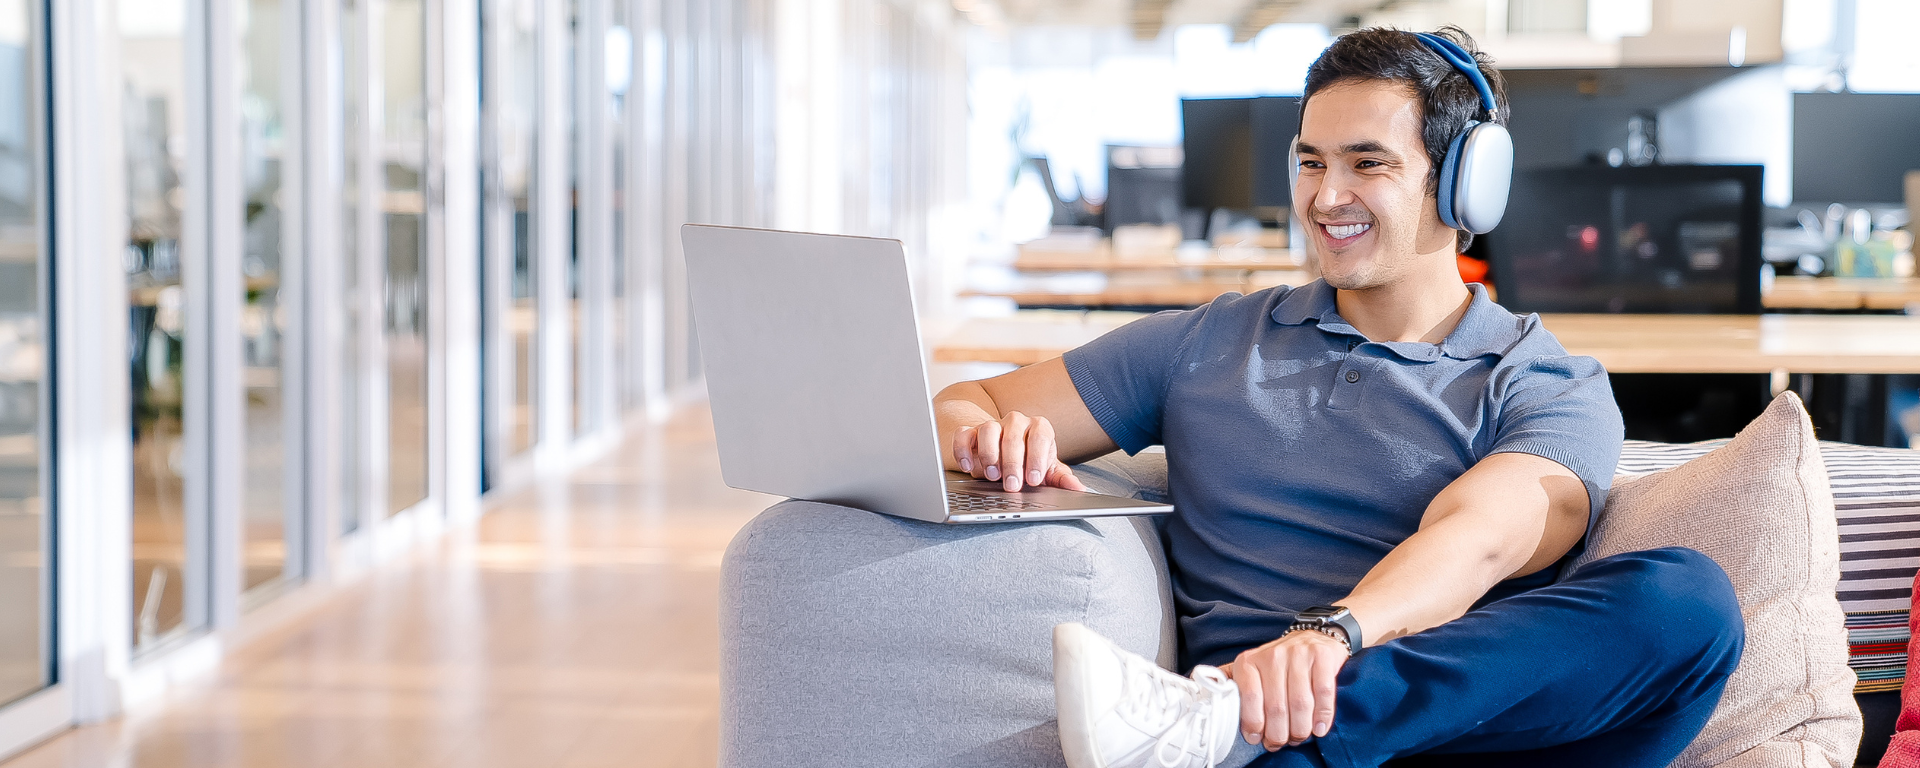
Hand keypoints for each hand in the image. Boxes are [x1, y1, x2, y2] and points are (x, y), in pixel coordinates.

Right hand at [951, 411, 1086, 492]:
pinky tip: (967, 466)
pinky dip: (963, 449)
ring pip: (988, 429)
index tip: (1034, 480)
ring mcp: (992, 426)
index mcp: (1039, 428)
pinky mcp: (970, 433)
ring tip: (992, 476)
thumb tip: (1078, 488)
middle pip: (1013, 434)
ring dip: (989, 453)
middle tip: (1012, 486)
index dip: (1037, 457)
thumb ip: (1060, 479)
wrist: (1005, 453)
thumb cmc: (1029, 463)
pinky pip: (963, 434)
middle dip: (1013, 462)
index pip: (1040, 435)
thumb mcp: (1047, 472)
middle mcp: (1016, 423)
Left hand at [1223, 629, 1347, 750]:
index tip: (1257, 739)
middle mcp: (1273, 656)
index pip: (1249, 697)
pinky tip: (1319, 728)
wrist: (1313, 638)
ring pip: (1300, 703)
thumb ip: (1233, 683)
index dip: (1254, 724)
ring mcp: (1298, 655)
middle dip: (1279, 733)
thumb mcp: (1251, 668)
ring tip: (1299, 737)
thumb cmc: (1279, 662)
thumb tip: (1207, 698)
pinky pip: (1323, 694)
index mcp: (1249, 661)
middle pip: (1276, 706)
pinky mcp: (1322, 657)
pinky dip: (1323, 716)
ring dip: (1300, 728)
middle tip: (1281, 743)